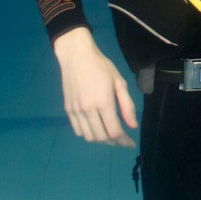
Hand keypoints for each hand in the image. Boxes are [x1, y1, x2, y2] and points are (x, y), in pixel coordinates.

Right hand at [53, 27, 138, 147]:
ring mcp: (76, 111)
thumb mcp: (119, 82)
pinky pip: (78, 130)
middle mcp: (88, 110)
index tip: (131, 143)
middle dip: (114, 143)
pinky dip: (88, 134)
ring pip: (88, 137)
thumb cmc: (101, 66)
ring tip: (110, 135)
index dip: (124, 141)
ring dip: (101, 140)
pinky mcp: (68, 110)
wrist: (76, 56)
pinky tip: (96, 128)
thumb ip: (127, 105)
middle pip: (101, 137)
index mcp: (103, 102)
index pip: (114, 131)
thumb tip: (132, 126)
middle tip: (122, 140)